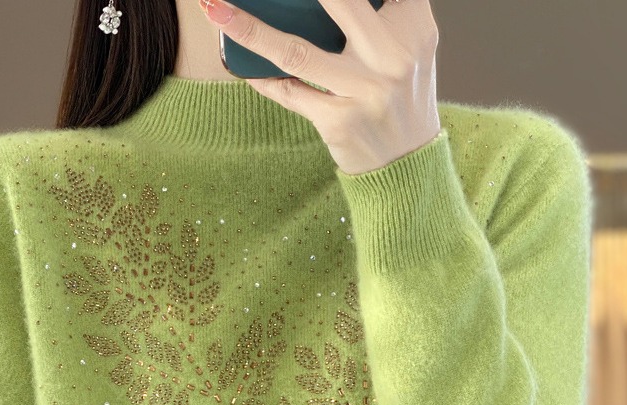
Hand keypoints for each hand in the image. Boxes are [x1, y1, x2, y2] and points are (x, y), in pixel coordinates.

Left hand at [199, 0, 441, 174]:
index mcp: (411, 24)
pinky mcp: (340, 122)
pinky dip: (259, 77)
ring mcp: (365, 91)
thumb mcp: (405, 48)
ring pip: (295, 50)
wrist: (407, 165)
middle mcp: (392, 55)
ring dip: (248, 29)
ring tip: (214, 8)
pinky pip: (288, 92)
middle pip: (337, 0)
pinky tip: (238, 63)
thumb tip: (304, 4)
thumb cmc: (397, 97)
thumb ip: (374, 15)